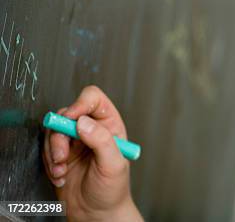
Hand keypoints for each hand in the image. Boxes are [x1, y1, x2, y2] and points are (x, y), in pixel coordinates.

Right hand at [42, 85, 142, 220]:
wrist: (96, 212)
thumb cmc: (112, 190)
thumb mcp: (113, 164)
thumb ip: (101, 140)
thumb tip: (84, 122)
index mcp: (110, 125)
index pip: (93, 99)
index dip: (81, 103)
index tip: (73, 118)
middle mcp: (91, 129)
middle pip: (67, 113)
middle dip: (60, 135)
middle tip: (62, 155)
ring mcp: (74, 141)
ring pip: (53, 130)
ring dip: (53, 152)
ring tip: (62, 170)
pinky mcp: (61, 153)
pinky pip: (46, 148)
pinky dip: (49, 162)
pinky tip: (61, 175)